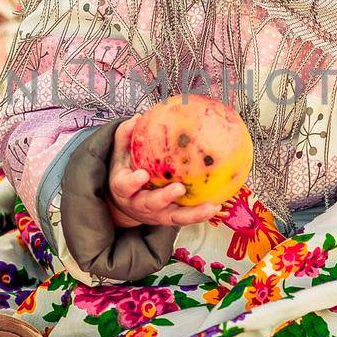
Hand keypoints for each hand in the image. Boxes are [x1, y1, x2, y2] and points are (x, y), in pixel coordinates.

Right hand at [106, 115, 222, 228]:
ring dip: (192, 214)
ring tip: (210, 206)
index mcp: (124, 188)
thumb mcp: (119, 154)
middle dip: (164, 198)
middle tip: (179, 188)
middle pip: (150, 204)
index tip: (142, 175)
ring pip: (173, 217)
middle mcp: (139, 204)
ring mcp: (155, 214)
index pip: (125, 186)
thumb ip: (125, 136)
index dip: (132, 183)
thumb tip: (138, 117)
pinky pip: (185, 217)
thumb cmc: (125, 171)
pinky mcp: (169, 219)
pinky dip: (201, 214)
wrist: (126, 201)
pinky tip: (216, 206)